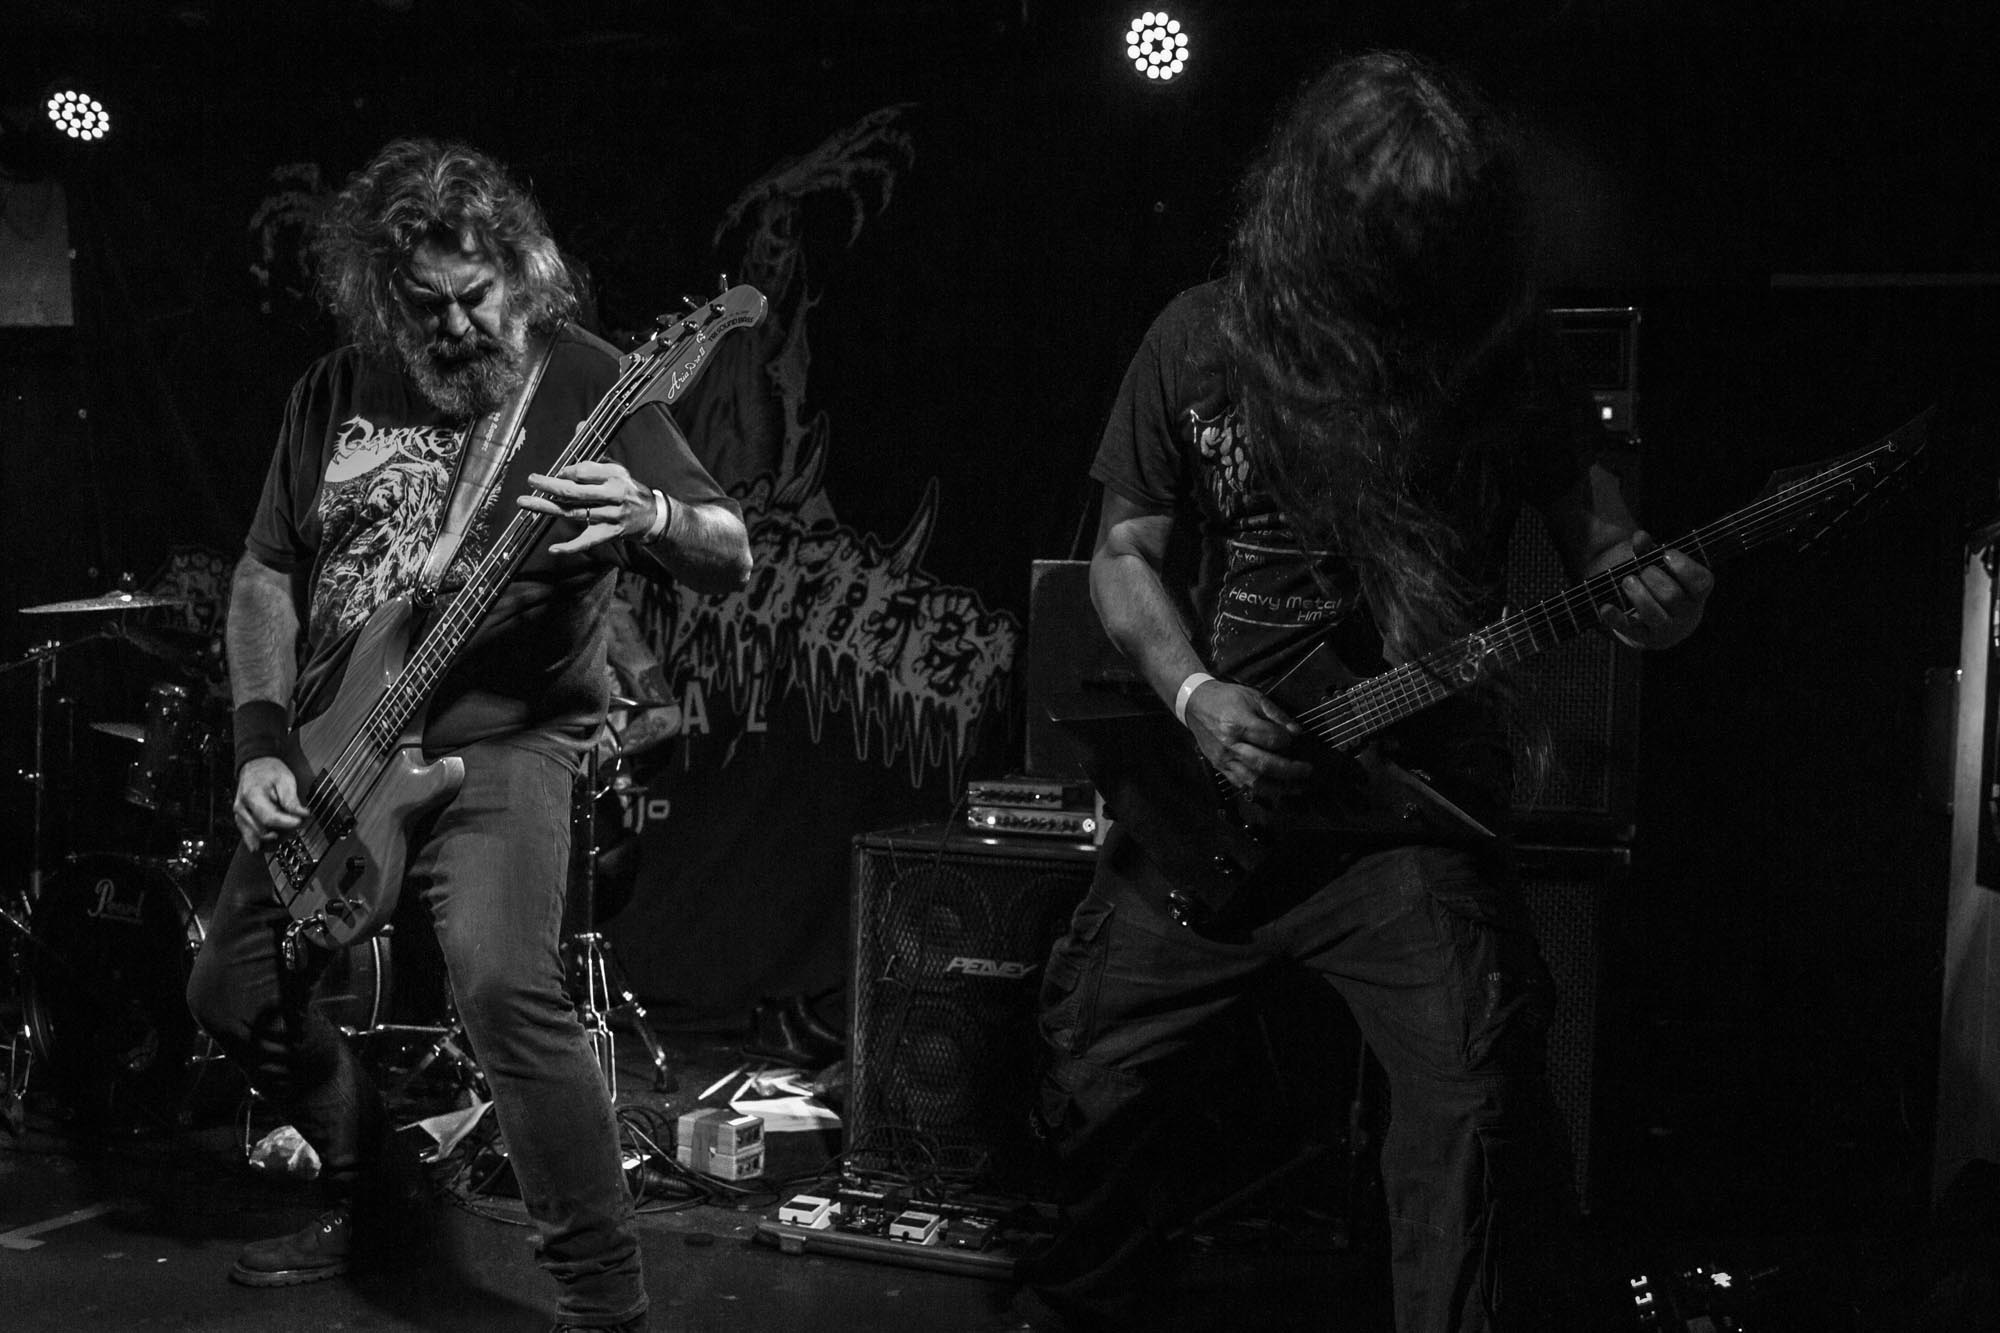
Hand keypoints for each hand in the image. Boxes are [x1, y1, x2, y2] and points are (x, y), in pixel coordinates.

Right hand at [235, 755, 308, 849]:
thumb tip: (303, 815)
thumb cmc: (269, 772)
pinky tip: (277, 838)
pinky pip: (252, 840)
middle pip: (264, 831)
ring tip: (289, 827)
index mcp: (251, 796)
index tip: (300, 821)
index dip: (287, 823)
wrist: (255, 767)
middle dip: (284, 830)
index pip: (269, 818)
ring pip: (258, 838)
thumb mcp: (285, 779)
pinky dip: (266, 842)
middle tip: (298, 822)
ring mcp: (240, 817)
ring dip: (276, 838)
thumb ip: (292, 800)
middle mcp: (242, 809)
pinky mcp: (243, 823)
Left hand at [517, 460, 659, 553]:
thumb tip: (579, 425)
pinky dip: (570, 547)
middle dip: (550, 486)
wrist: (651, 515)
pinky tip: (553, 548)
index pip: (584, 472)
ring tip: (525, 503)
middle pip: (575, 492)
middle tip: (532, 480)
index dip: (567, 472)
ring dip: (547, 508)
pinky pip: (587, 541)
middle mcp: (612, 496)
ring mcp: (610, 517)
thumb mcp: (616, 467)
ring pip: (574, 513)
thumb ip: (593, 452)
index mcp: (614, 477)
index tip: (558, 471)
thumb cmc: (627, 489)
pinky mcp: (609, 533)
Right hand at [1182, 679, 1313, 794]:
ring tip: (1296, 787)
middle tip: (1307, 770)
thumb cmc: (1226, 698)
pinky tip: (1274, 790)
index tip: (1295, 739)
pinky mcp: (1219, 767)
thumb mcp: (1254, 697)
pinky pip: (1241, 784)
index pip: (1270, 739)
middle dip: (1290, 770)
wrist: (1195, 704)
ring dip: (1278, 787)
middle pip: (1264, 764)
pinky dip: (1259, 789)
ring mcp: (1224, 759)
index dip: (1287, 741)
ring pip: (1253, 781)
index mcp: (1238, 724)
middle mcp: (1230, 745)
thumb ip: (1276, 715)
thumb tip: (1296, 732)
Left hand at [1597, 530, 1712, 650]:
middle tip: (1643, 570)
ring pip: (1654, 615)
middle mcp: (1687, 614)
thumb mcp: (1658, 566)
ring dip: (1638, 595)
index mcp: (1697, 593)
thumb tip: (1640, 536)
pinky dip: (1615, 618)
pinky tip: (1604, 608)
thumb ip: (1649, 550)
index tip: (1666, 554)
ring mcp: (1666, 629)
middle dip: (1654, 578)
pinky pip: (1630, 630)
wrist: (1654, 621)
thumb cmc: (1660, 584)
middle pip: (1672, 596)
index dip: (1685, 567)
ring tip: (1627, 581)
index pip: (1701, 582)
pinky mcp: (1644, 639)